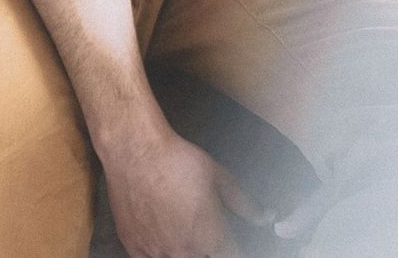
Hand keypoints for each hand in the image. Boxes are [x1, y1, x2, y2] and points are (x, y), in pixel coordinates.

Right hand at [103, 125, 270, 257]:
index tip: (227, 241)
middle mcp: (184, 251)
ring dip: (181, 249)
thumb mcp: (218, 177)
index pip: (232, 257)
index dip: (231, 247)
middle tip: (199, 228)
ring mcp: (156, 251)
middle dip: (206, 247)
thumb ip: (243, 203)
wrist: (135, 149)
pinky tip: (159, 235)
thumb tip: (264, 216)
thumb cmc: (176, 160)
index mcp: (211, 239)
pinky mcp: (133, 245)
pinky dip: (156, 250)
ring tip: (178, 229)